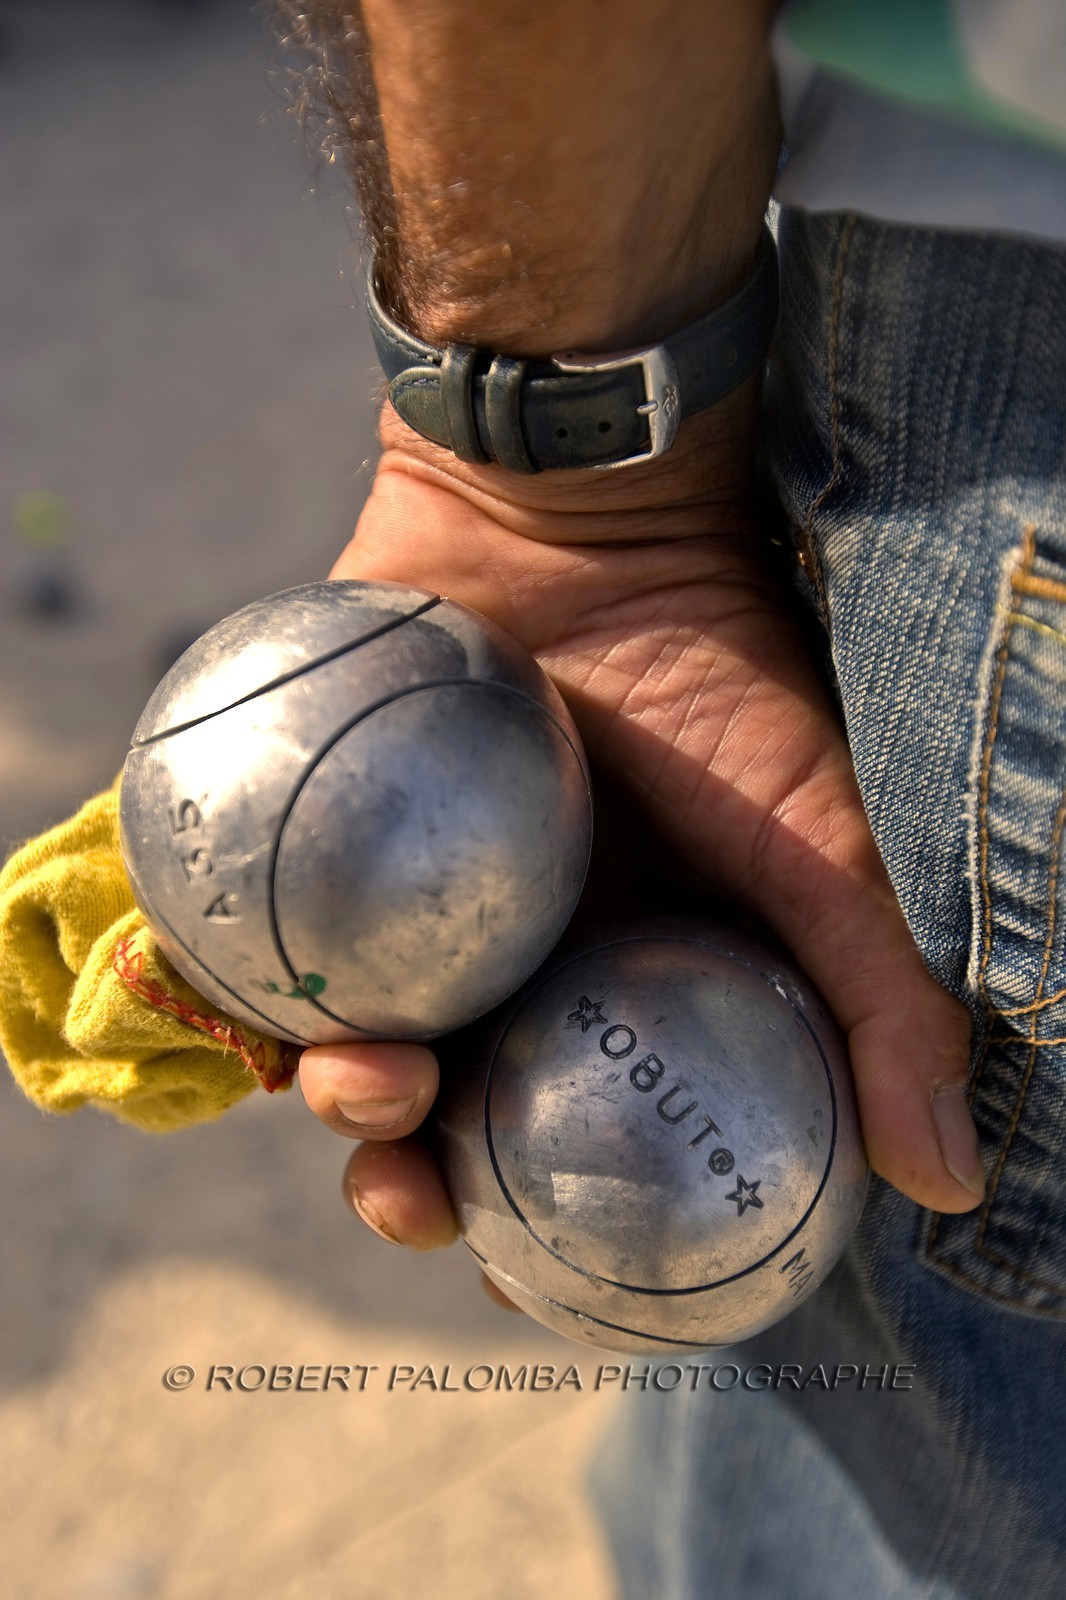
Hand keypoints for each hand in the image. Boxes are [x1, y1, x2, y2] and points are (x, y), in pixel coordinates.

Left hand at [298, 402, 984, 1292]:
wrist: (588, 510)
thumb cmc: (716, 678)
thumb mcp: (823, 845)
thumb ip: (877, 999)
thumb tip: (947, 1180)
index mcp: (609, 990)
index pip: (563, 1146)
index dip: (538, 1239)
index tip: (522, 1290)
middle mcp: (502, 956)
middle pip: (439, 1114)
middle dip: (412, 1187)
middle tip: (416, 1203)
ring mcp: (400, 895)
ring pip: (341, 1039)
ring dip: (330, 1100)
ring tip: (357, 1090)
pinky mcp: (313, 832)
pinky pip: (264, 934)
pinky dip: (248, 985)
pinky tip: (255, 1019)